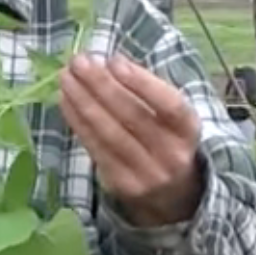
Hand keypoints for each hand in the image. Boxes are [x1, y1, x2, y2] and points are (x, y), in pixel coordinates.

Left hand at [58, 53, 203, 225]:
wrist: (170, 193)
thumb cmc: (165, 138)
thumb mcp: (169, 116)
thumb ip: (144, 90)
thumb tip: (103, 64)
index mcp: (189, 130)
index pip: (170, 105)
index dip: (142, 82)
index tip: (114, 61)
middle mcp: (172, 154)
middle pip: (133, 116)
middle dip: (101, 85)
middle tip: (78, 62)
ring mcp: (146, 173)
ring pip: (109, 133)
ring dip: (83, 102)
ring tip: (66, 78)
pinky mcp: (121, 184)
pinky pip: (95, 148)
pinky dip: (78, 122)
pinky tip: (66, 101)